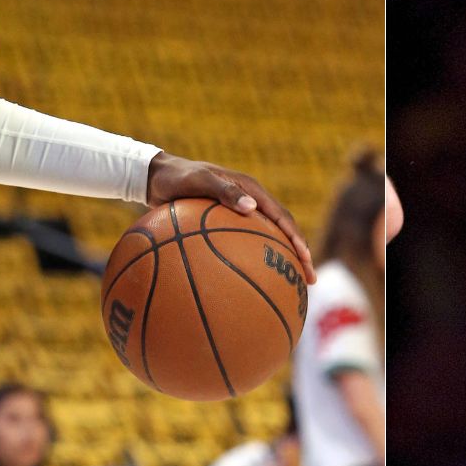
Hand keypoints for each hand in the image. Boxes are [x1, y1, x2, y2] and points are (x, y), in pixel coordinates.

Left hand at [145, 153, 315, 282]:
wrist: (156, 177)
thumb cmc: (176, 178)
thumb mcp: (197, 181)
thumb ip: (223, 191)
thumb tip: (251, 208)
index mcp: (252, 190)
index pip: (282, 217)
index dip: (297, 239)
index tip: (306, 259)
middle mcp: (252, 203)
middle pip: (283, 232)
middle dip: (300, 256)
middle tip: (309, 281)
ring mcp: (241, 215)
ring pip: (268, 241)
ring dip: (281, 261)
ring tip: (290, 289)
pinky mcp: (228, 225)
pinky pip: (245, 246)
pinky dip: (253, 263)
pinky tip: (248, 286)